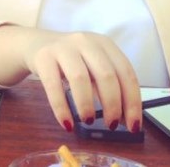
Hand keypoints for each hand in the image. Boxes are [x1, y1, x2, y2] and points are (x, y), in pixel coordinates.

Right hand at [0, 27, 141, 133]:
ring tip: (88, 121)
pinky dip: (61, 108)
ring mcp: (63, 48)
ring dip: (87, 105)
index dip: (132, 101)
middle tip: (111, 126)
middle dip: (113, 105)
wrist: (36, 45)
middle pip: (106, 75)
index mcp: (105, 44)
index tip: (133, 126)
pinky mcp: (43, 57)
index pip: (126, 73)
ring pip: (80, 78)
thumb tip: (125, 118)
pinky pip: (53, 86)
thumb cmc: (71, 62)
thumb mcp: (92, 67)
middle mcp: (86, 42)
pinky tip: (67, 124)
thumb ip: (108, 87)